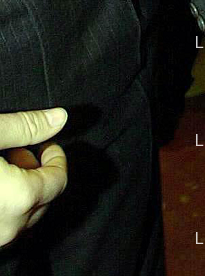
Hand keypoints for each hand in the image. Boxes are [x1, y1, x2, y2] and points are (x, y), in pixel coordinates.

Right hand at [0, 107, 67, 248]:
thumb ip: (27, 126)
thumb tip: (59, 118)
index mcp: (19, 197)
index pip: (59, 179)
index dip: (56, 157)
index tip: (46, 145)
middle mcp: (9, 226)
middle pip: (43, 199)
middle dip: (37, 171)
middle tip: (18, 151)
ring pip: (22, 215)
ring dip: (21, 189)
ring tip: (2, 165)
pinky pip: (4, 224)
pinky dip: (6, 205)